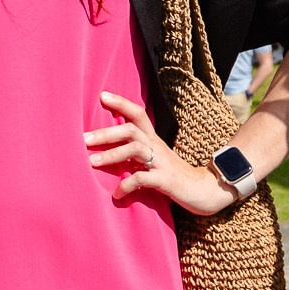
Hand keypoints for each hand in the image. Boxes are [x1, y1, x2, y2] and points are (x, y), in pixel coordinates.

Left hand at [85, 90, 236, 216]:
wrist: (204, 191)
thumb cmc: (174, 176)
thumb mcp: (155, 160)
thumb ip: (136, 154)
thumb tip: (109, 151)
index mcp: (154, 140)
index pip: (138, 114)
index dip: (121, 103)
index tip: (102, 96)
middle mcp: (157, 147)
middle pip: (131, 130)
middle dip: (106, 133)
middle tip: (84, 139)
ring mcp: (162, 163)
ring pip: (135, 149)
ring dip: (112, 155)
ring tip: (92, 162)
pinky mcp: (166, 180)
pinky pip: (142, 179)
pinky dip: (126, 185)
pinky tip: (117, 194)